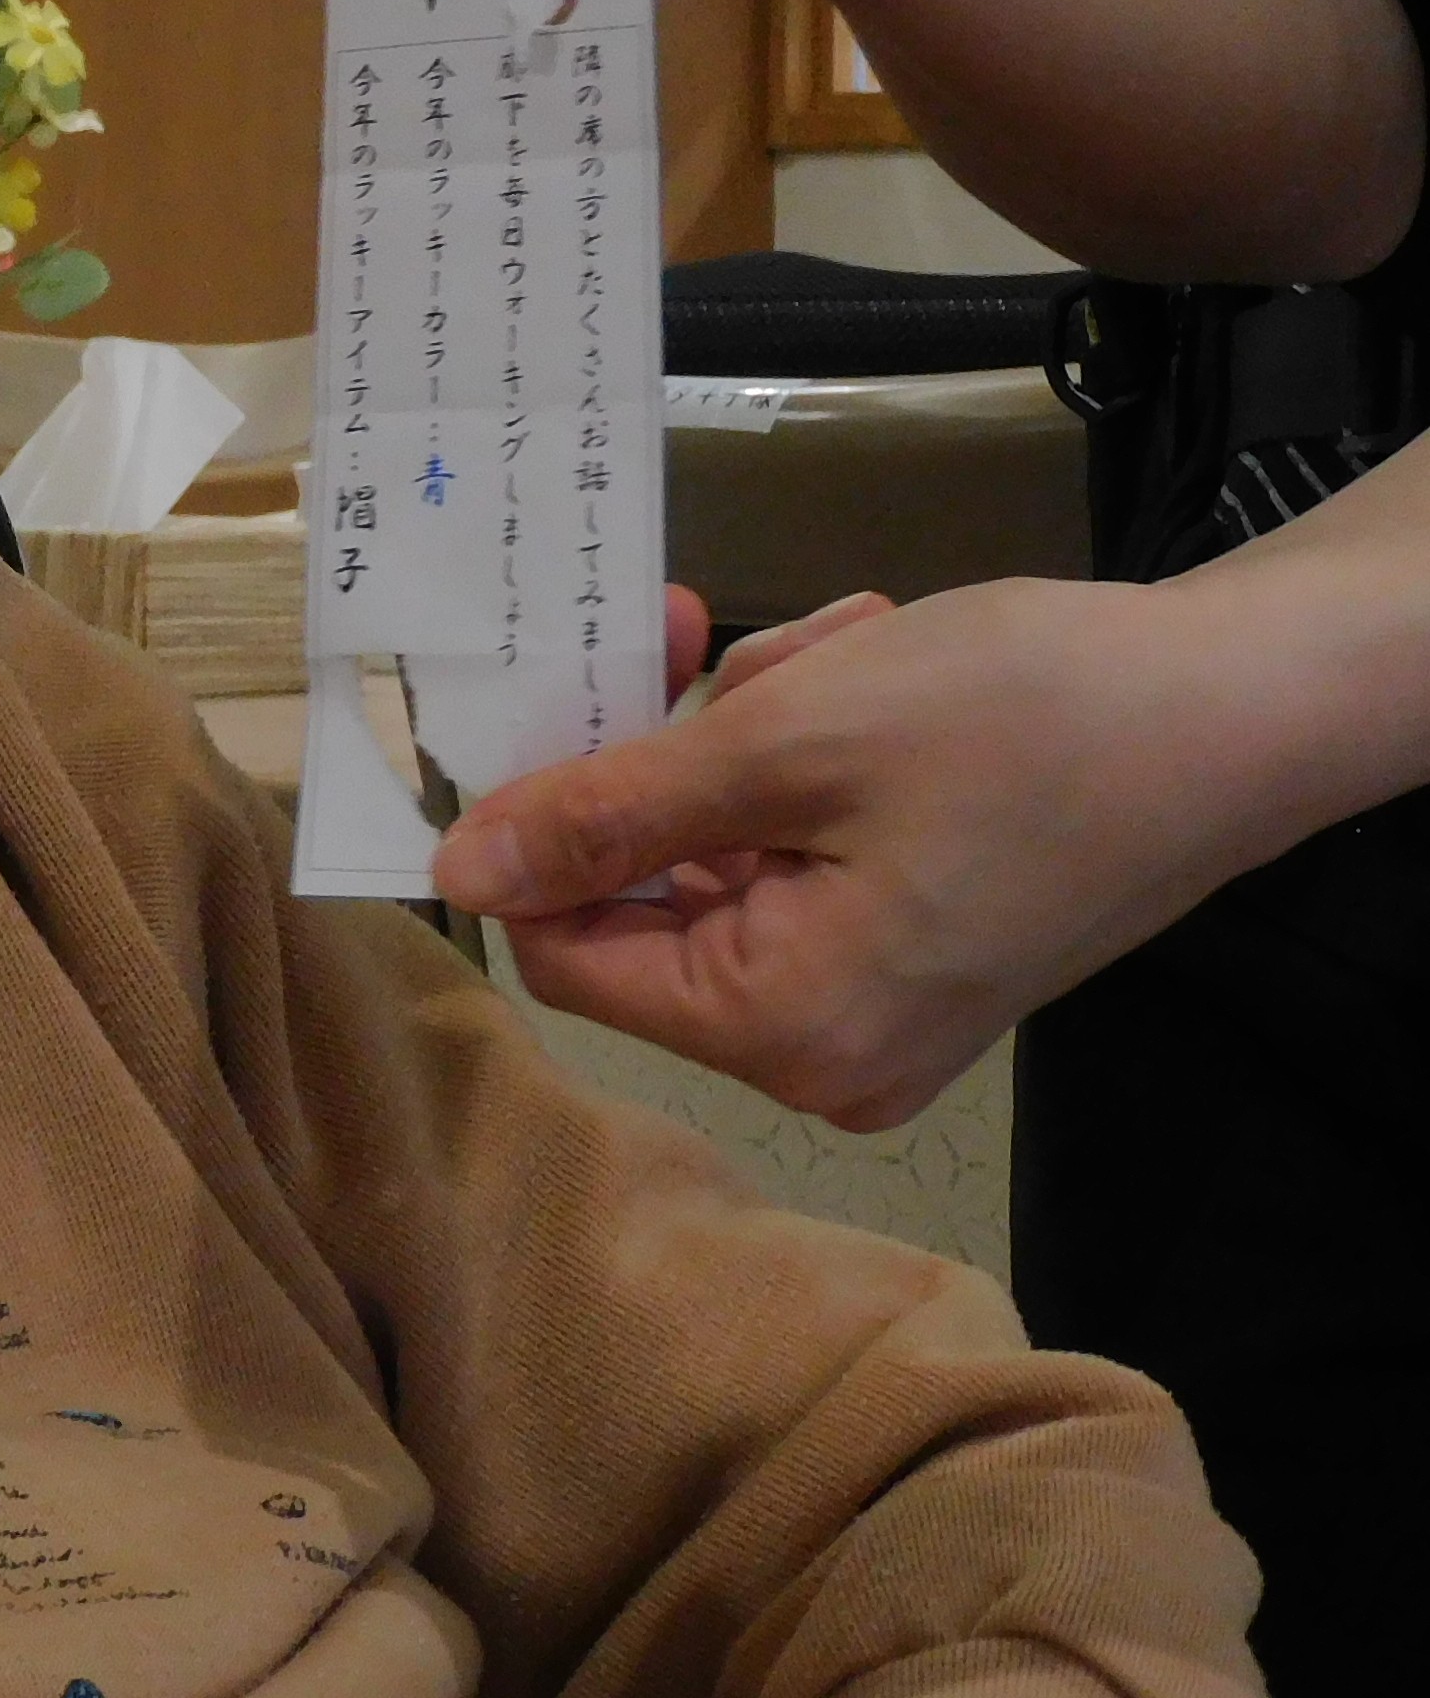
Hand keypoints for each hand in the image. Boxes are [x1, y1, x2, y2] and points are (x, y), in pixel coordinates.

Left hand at [431, 576, 1285, 1128]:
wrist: (1239, 705)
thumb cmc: (1020, 719)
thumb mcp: (783, 743)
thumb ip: (610, 813)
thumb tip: (459, 867)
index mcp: (783, 1029)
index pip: (570, 952)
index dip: (549, 825)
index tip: (576, 697)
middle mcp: (824, 1054)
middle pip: (650, 895)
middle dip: (677, 752)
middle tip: (735, 642)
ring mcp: (879, 1009)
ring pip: (725, 851)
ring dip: (753, 732)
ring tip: (838, 648)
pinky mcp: (921, 950)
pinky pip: (803, 853)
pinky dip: (812, 753)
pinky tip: (868, 667)